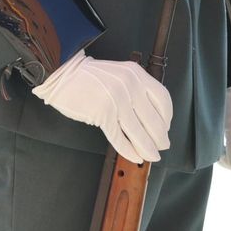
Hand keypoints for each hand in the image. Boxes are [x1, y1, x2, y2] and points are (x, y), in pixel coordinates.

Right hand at [31, 51, 172, 164]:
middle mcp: (130, 86)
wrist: (63, 76)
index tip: (166, 127)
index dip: (167, 117)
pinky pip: (120, 138)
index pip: (162, 99)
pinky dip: (129, 150)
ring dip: (148, 148)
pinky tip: (135, 156)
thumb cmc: (90, 77)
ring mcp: (116, 100)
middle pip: (153, 119)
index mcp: (137, 74)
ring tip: (152, 156)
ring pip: (138, 132)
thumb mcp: (120, 74)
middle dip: (160, 137)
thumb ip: (136, 89)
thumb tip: (151, 117)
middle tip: (163, 146)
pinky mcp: (103, 114)